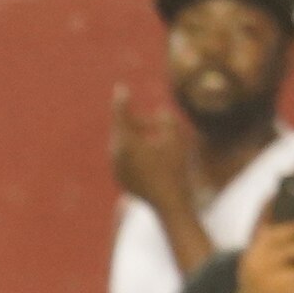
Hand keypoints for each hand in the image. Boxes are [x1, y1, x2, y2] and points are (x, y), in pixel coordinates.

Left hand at [110, 84, 192, 211]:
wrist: (170, 204)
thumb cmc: (176, 169)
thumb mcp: (176, 139)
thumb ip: (166, 120)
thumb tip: (160, 112)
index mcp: (127, 144)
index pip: (121, 116)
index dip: (123, 100)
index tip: (121, 88)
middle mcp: (117, 156)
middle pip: (122, 130)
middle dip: (136, 121)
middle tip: (154, 118)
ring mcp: (117, 169)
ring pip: (123, 144)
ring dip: (138, 135)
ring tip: (156, 133)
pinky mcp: (121, 179)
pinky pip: (125, 157)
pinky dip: (136, 149)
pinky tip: (151, 148)